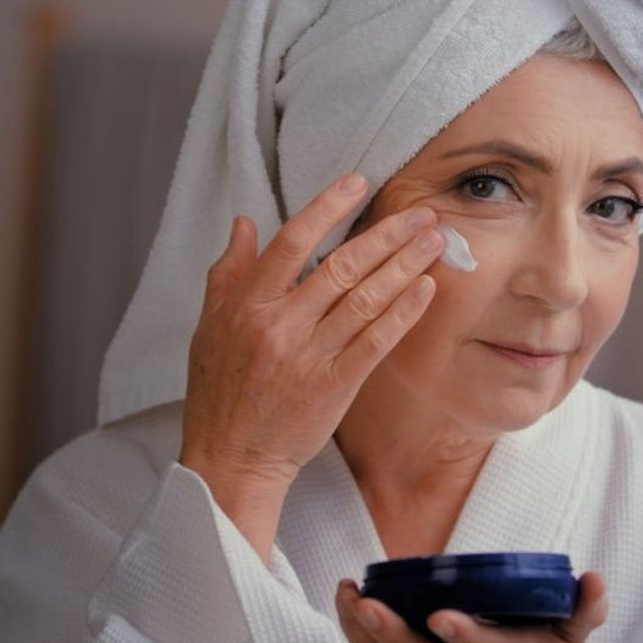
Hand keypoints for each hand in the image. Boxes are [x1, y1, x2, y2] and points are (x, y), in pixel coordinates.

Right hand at [178, 173, 443, 551]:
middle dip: (387, 235)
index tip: (359, 183)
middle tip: (422, 213)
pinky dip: (403, 312)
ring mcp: (310, 357)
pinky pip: (377, 341)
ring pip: (365, 299)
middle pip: (340, 267)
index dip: (327, 208)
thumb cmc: (220, 393)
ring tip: (434, 242)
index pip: (291, 242)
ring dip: (405, 266)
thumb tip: (244, 223)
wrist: (232, 459)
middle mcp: (279, 326)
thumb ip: (228, 273)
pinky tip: (425, 289)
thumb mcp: (208, 326)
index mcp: (246, 306)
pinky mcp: (335, 386)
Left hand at [335, 572, 610, 642]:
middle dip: (393, 636)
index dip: (466, 637)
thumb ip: (587, 608)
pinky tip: (346, 603)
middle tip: (367, 604)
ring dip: (364, 634)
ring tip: (346, 593)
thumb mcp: (573, 632)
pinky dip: (358, 639)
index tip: (440, 616)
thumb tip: (594, 578)